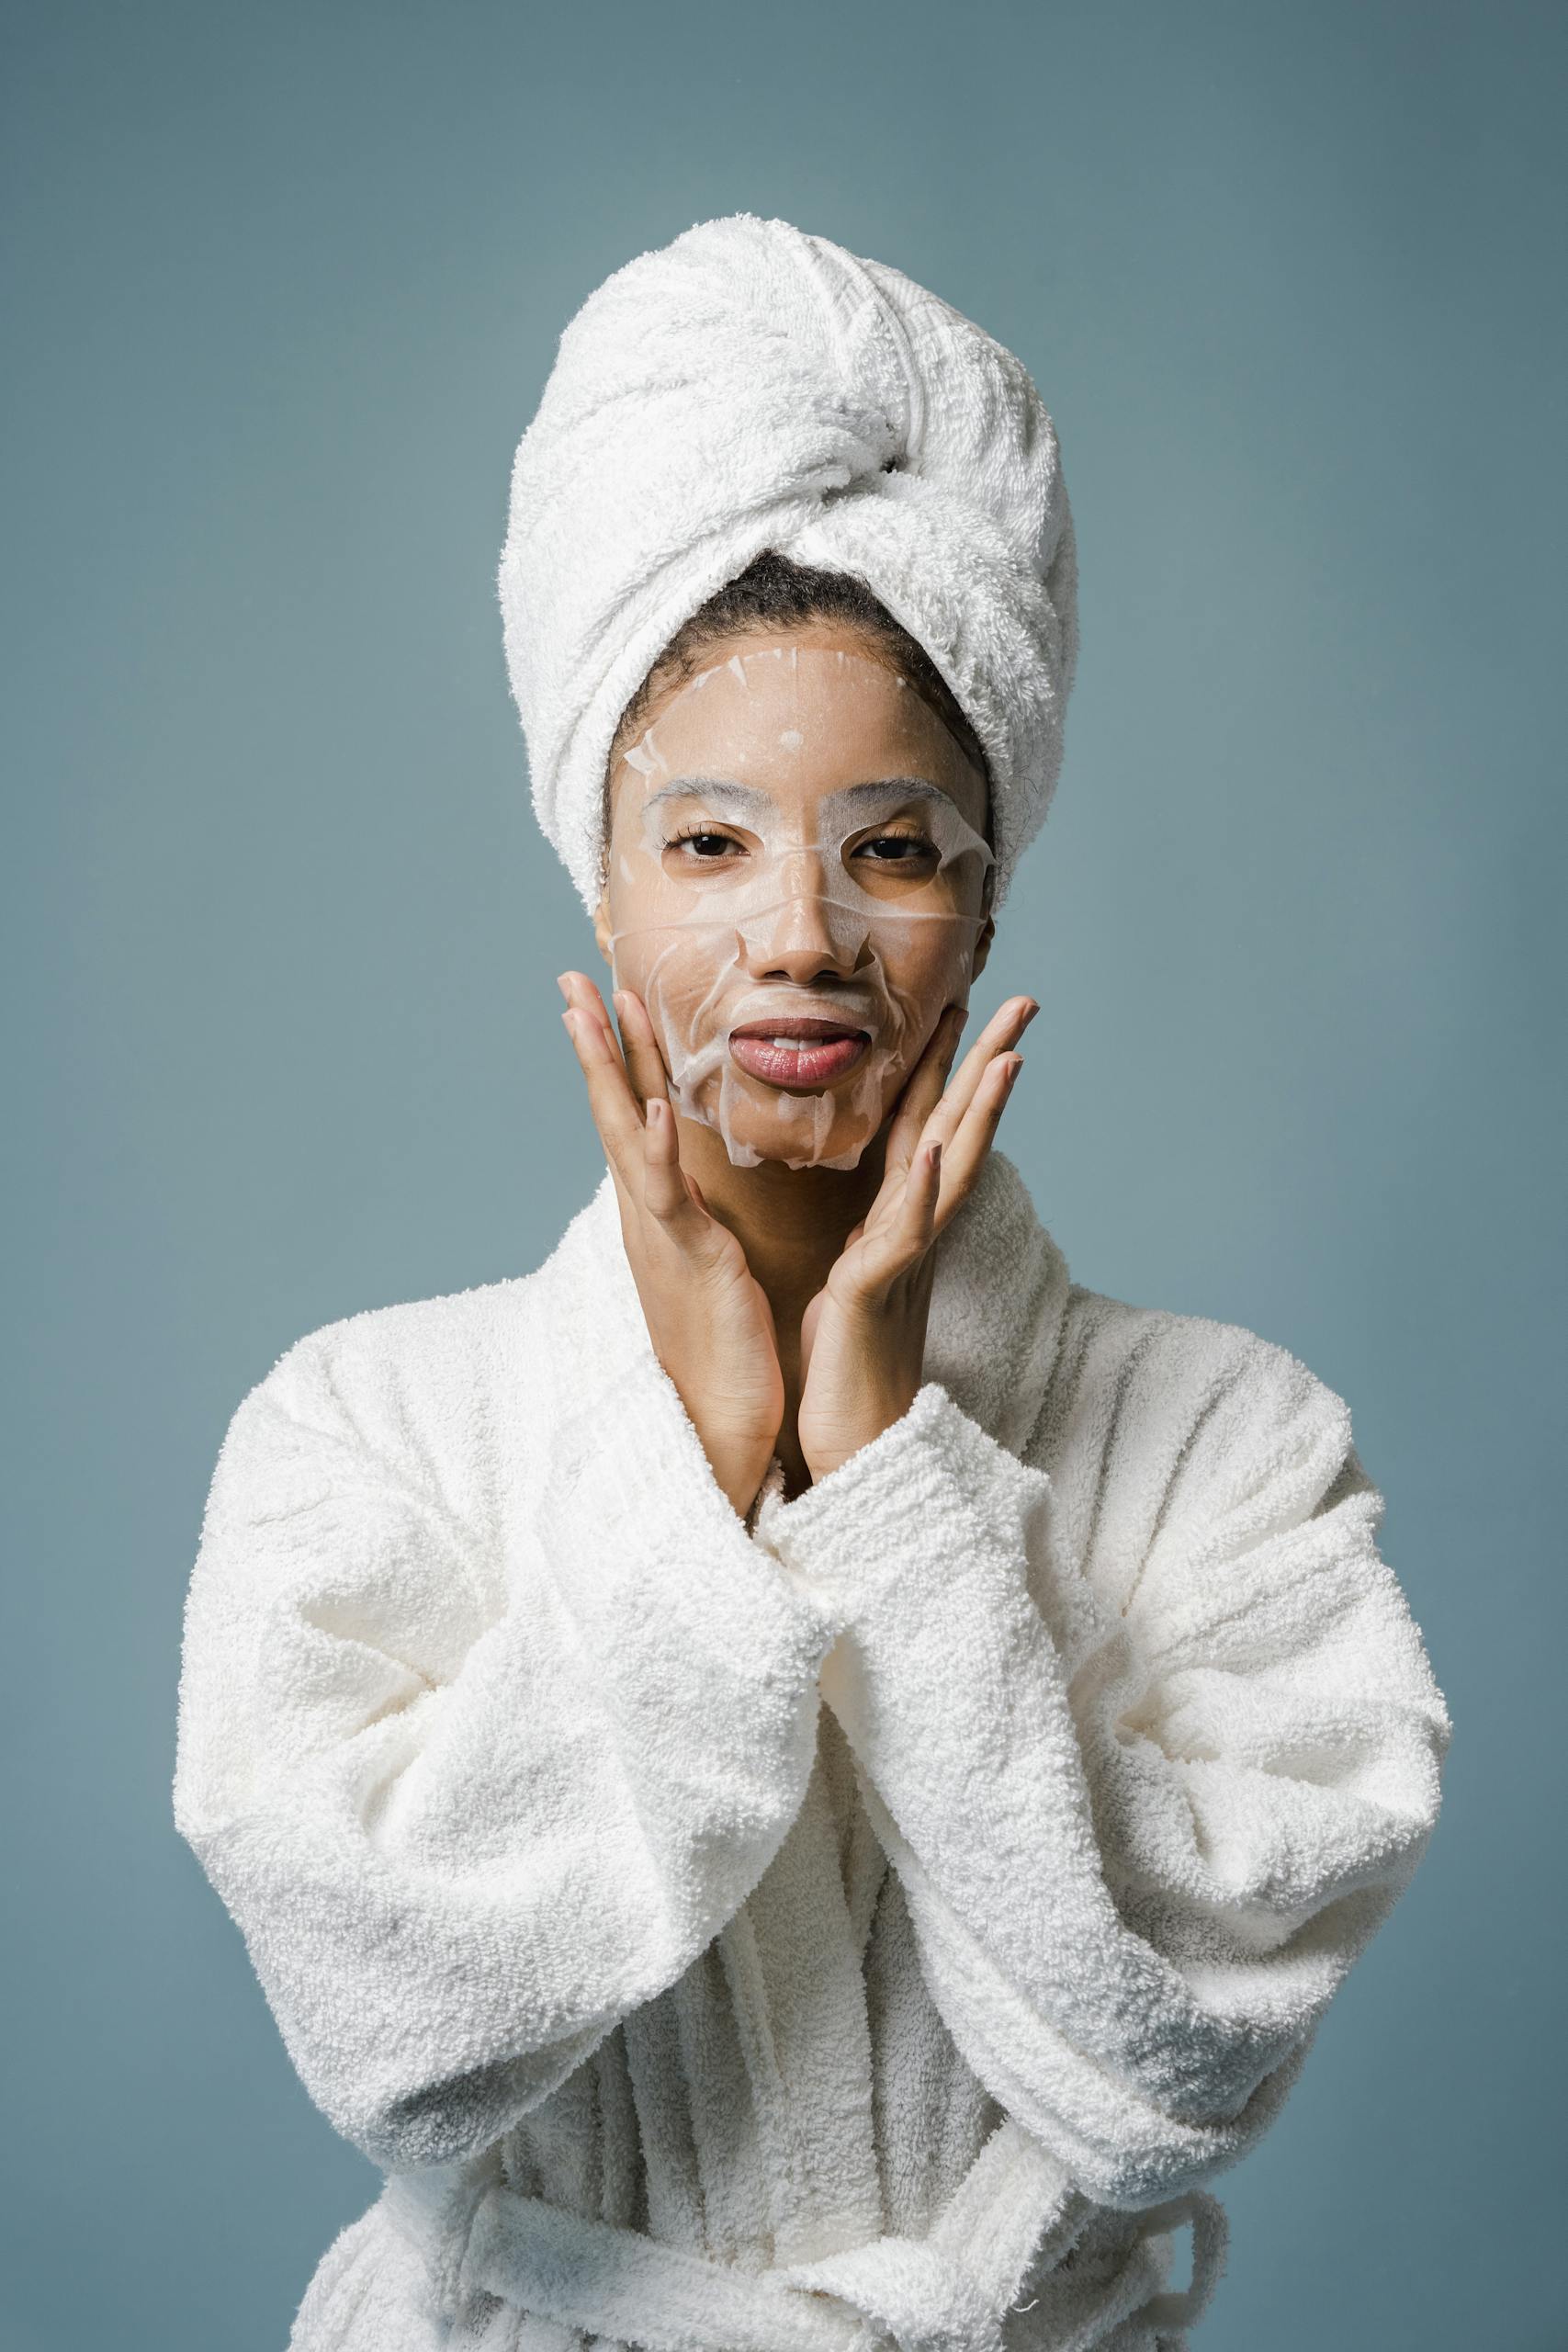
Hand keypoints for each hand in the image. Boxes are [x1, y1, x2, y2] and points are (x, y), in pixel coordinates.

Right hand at [558, 973, 783, 1520]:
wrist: (719, 1420)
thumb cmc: (721, 1344)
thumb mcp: (707, 1260)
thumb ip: (692, 1215)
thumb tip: (687, 1182)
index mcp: (657, 1206)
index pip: (633, 1112)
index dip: (618, 1053)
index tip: (605, 993)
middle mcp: (645, 1212)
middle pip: (613, 1109)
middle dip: (593, 1039)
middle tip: (571, 975)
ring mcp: (658, 1233)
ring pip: (626, 1136)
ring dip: (608, 1070)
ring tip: (593, 1010)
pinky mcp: (687, 1260)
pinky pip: (668, 1197)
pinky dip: (661, 1150)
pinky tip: (661, 1107)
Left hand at [795, 995, 1035, 1484]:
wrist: (853, 1446)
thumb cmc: (847, 1367)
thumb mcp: (855, 1280)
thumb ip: (874, 1235)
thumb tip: (880, 1203)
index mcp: (900, 1219)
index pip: (930, 1124)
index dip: (948, 1065)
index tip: (964, 1003)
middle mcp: (914, 1231)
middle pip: (961, 1131)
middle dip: (992, 1063)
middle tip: (1028, 1000)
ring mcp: (902, 1261)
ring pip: (950, 1173)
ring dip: (980, 1114)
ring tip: (1007, 1057)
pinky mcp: (874, 1295)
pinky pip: (901, 1239)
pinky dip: (919, 1193)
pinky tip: (930, 1153)